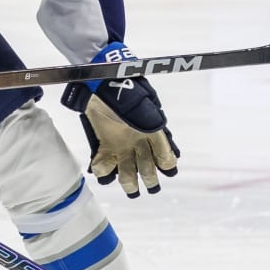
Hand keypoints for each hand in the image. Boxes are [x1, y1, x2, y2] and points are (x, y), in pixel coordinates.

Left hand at [59, 44, 179, 198]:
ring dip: (128, 181)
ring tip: (131, 189)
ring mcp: (121, 144)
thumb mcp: (144, 106)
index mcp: (152, 132)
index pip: (165, 154)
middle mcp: (138, 142)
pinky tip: (101, 169)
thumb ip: (152, 126)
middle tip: (150, 187)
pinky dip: (102, 169)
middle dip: (150, 178)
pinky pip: (104, 163)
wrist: (102, 80)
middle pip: (147, 167)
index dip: (168, 164)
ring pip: (127, 170)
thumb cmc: (125, 91)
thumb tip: (160, 147)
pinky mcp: (104, 144)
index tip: (168, 169)